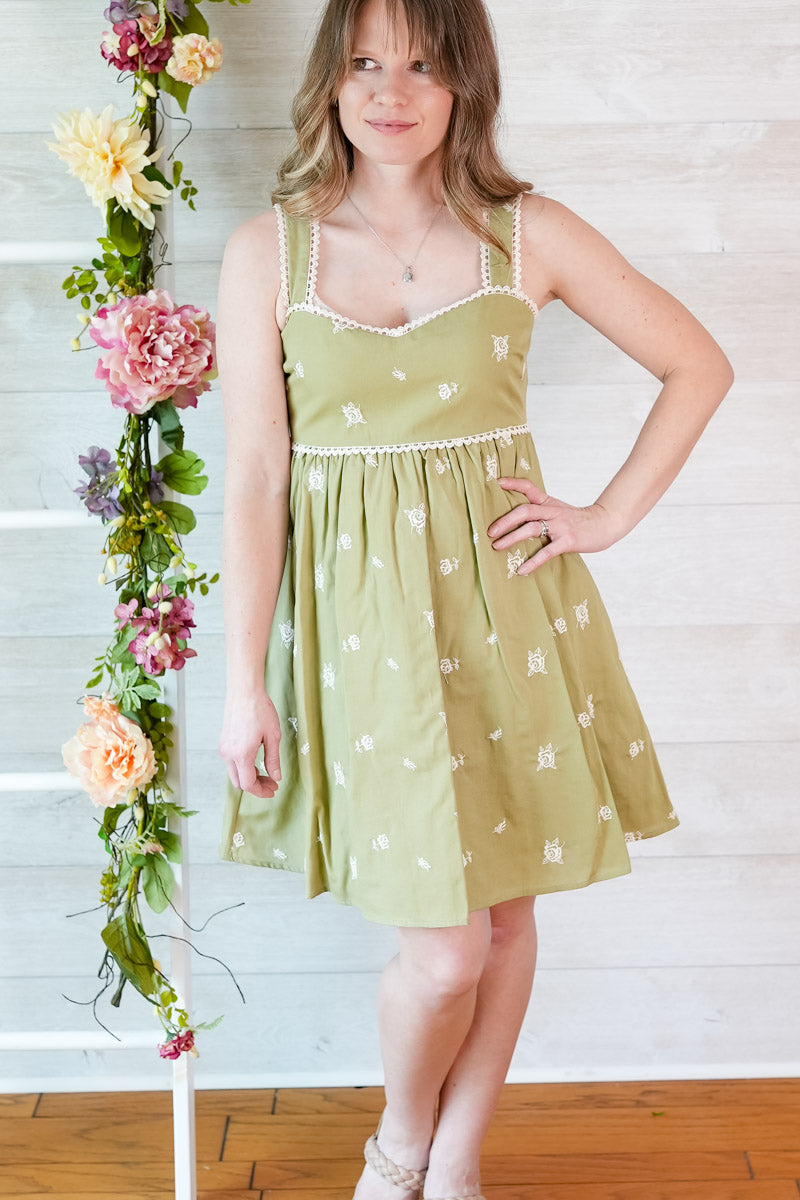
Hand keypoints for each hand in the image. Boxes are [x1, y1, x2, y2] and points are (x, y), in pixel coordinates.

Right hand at [218, 687, 281, 798]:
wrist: (244, 692)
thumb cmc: (260, 710)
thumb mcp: (273, 736)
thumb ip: (273, 760)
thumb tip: (276, 778)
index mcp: (242, 754)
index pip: (248, 784)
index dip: (261, 791)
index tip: (273, 790)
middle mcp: (228, 754)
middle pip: (239, 783)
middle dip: (256, 786)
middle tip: (272, 783)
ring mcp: (223, 748)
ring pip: (234, 774)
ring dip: (249, 777)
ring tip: (266, 772)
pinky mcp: (222, 743)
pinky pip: (231, 763)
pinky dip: (243, 768)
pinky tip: (255, 762)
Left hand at [487, 479, 618, 574]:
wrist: (605, 524)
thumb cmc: (578, 520)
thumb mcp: (558, 509)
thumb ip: (540, 510)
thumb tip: (515, 518)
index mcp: (548, 503)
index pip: (529, 487)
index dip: (512, 483)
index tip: (496, 483)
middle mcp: (552, 511)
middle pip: (524, 510)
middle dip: (504, 520)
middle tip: (490, 532)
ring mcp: (560, 526)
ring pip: (531, 528)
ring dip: (512, 538)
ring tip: (497, 547)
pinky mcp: (568, 541)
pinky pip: (547, 552)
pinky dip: (533, 562)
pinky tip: (521, 570)